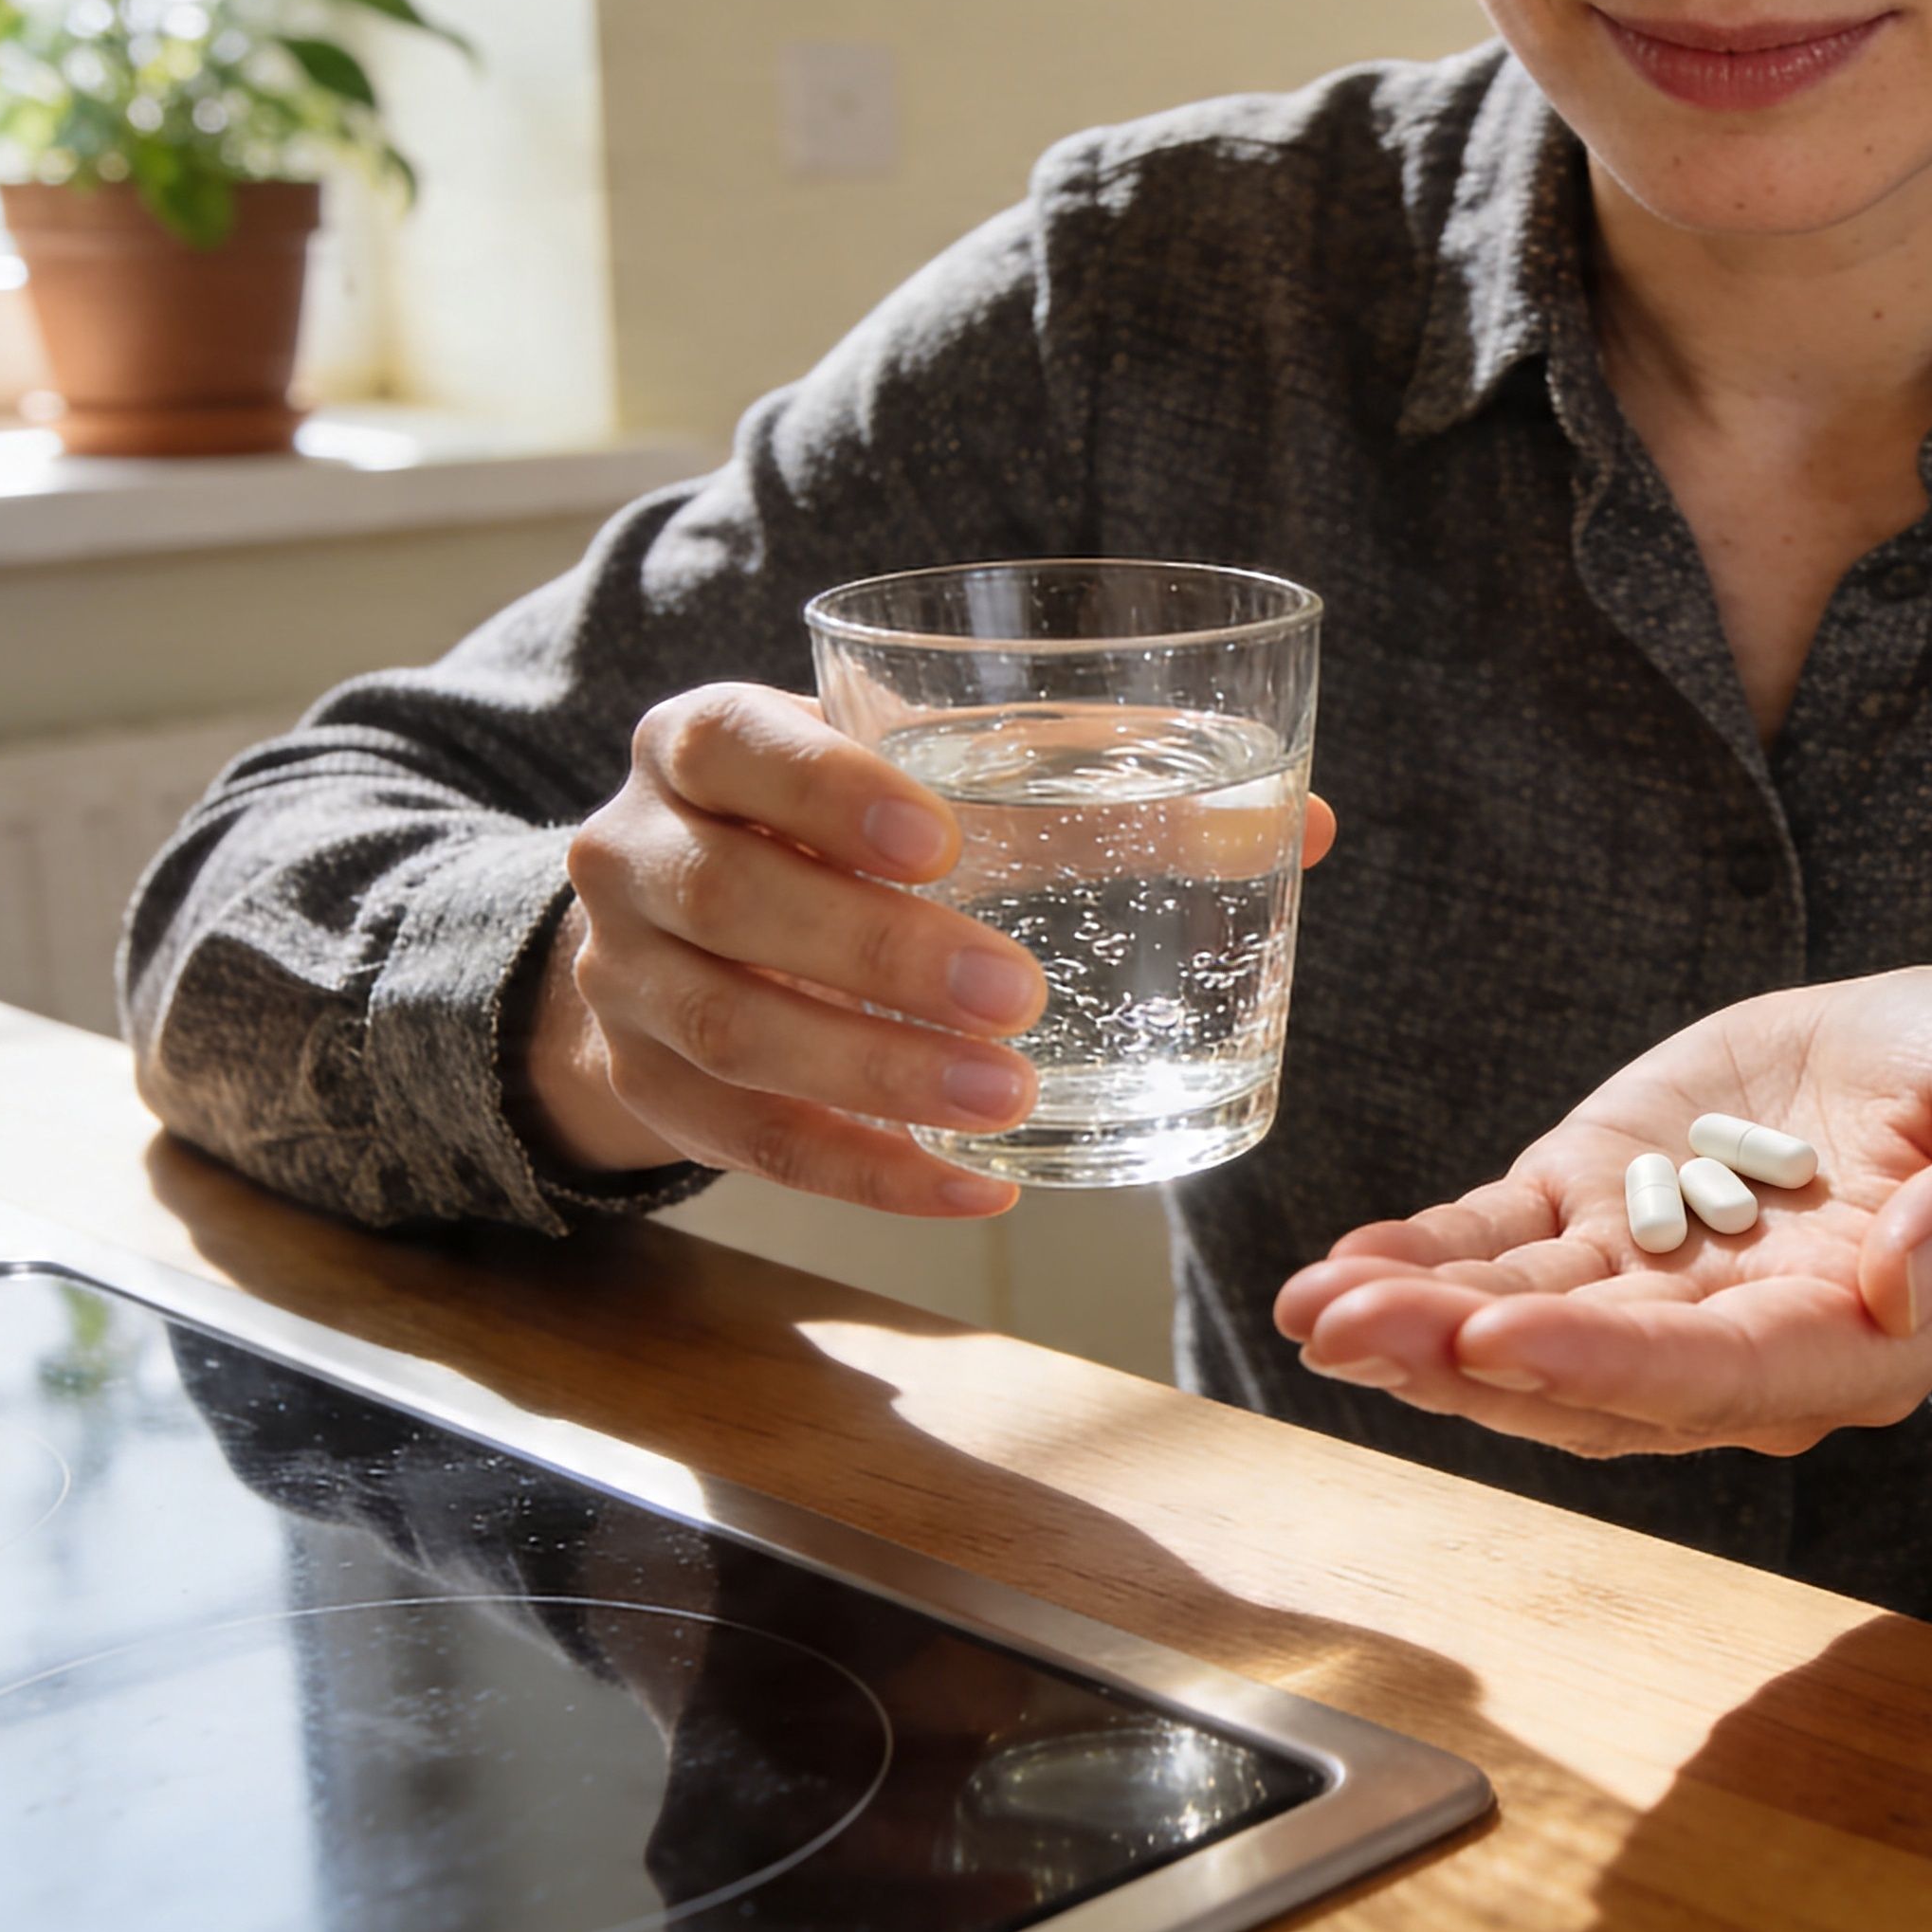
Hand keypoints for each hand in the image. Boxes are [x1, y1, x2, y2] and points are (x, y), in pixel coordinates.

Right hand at [524, 682, 1332, 1214]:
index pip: (735, 744)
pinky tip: (976, 1189)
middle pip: (732, 902)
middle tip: (1017, 996)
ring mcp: (625, 981)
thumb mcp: (931, 780)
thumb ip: (1095, 789)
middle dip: (876, 954)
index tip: (941, 836)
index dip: (825, 790)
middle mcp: (637, 853)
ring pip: (735, 1036)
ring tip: (1008, 1102)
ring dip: (876, 1077)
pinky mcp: (650, 1092)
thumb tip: (1305, 824)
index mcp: (701, 742)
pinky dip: (866, 1174)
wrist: (678, 931)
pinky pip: (750, 1147)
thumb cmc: (845, 830)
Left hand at [1272, 967, 1931, 1455]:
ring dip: (1413, 1324)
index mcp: (1852, 1339)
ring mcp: (1661, 1280)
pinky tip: (1341, 1268)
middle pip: (1589, 1375)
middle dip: (1461, 1358)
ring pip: (1524, 1324)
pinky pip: (1505, 1252)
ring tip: (1312, 1306)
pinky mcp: (1608, 1211)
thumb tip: (1909, 1274)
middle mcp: (1739, 1340)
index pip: (1716, 1372)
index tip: (1499, 1341)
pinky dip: (1423, 1258)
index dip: (1602, 1363)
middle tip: (1347, 1328)